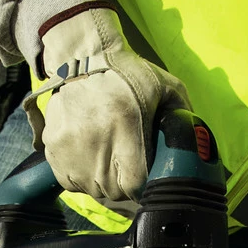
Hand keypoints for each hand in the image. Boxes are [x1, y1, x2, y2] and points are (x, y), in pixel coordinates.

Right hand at [23, 6, 189, 202]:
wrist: (83, 56)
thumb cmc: (128, 74)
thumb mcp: (167, 87)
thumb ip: (182, 120)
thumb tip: (195, 153)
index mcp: (126, 124)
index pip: (134, 184)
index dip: (143, 185)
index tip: (145, 176)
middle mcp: (95, 140)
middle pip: (113, 190)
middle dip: (123, 184)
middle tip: (127, 164)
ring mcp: (70, 147)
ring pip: (91, 189)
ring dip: (102, 181)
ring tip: (107, 157)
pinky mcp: (53, 149)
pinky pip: (70, 181)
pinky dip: (80, 176)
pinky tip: (88, 156)